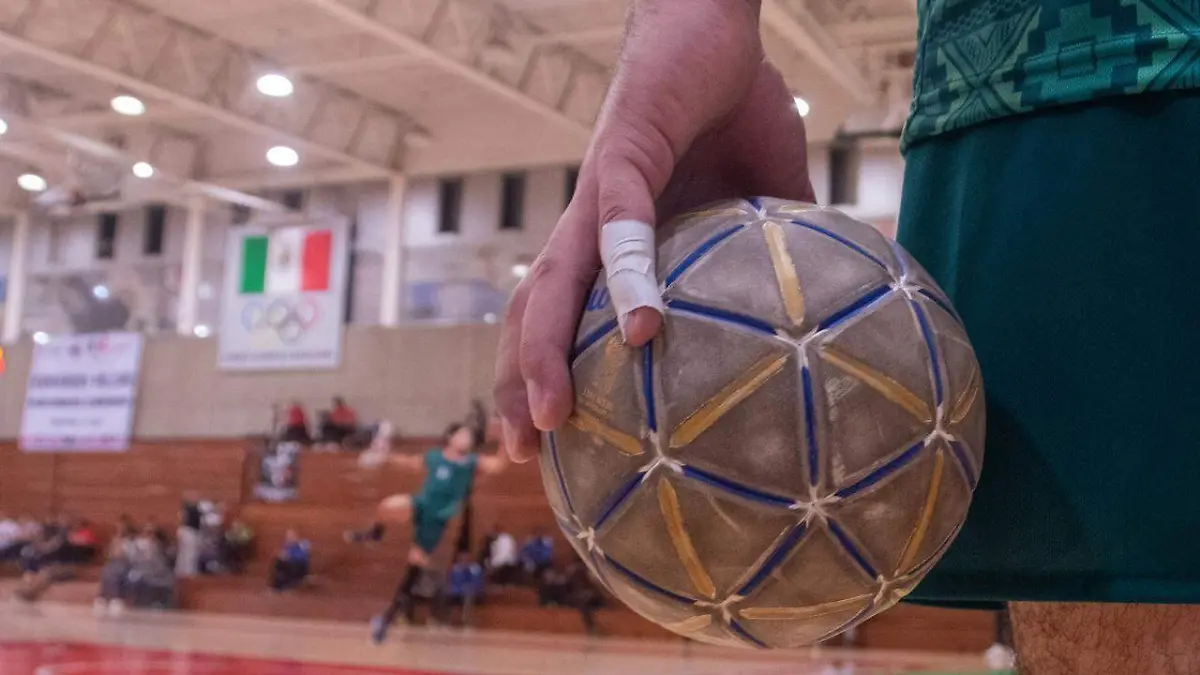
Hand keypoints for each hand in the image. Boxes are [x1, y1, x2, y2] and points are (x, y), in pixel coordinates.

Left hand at [495, 0, 814, 461]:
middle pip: (535, 315)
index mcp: (613, 238)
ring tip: (550, 418)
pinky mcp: (623, 152)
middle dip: (518, 385)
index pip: (565, 318)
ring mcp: (599, 191)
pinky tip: (645, 330)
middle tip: (523, 456)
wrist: (716, 21)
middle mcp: (589, 223)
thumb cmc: (730, 104)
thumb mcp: (765, 197)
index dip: (547, 375)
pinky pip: (623, 222)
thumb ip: (775, 255)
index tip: (553, 443)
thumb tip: (820, 311)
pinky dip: (632, 276)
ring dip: (546, 352)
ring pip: (555, 283)